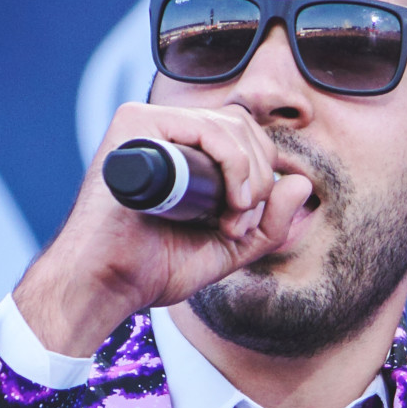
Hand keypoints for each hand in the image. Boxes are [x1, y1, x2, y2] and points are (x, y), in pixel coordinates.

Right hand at [13, 100, 314, 356]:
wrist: (105, 284)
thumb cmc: (152, 268)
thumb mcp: (227, 249)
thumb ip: (268, 224)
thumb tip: (301, 182)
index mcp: (183, 150)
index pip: (244, 136)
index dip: (261, 176)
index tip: (245, 224)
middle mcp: (166, 129)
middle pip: (244, 126)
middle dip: (260, 178)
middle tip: (239, 225)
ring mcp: (149, 123)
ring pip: (232, 127)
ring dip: (250, 178)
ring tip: (230, 223)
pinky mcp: (135, 125)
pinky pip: (207, 128)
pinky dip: (233, 165)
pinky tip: (230, 203)